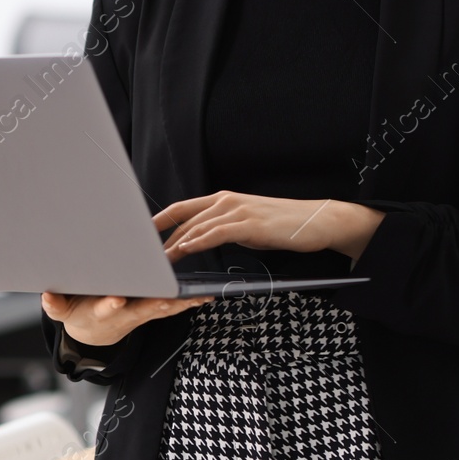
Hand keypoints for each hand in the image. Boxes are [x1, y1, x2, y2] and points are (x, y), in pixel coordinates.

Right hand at [40, 291, 212, 347]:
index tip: (115, 299)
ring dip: (179, 303)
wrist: (94, 332)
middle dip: (154, 302)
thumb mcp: (61, 311)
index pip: (106, 308)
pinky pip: (172, 306)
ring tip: (197, 296)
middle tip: (168, 297)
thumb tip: (46, 295)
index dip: (110, 304)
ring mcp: (141, 313)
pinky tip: (204, 296)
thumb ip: (54, 304)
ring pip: (162, 308)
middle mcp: (125, 314)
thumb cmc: (78, 314)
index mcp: (102, 311)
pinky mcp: (151, 310)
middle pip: (142, 308)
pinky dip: (187, 302)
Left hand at [152, 192, 385, 263]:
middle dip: (161, 237)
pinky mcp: (249, 224)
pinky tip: (185, 251)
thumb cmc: (283, 226)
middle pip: (184, 217)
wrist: (317, 221)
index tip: (141, 233)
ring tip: (157, 259)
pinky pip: (216, 233)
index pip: (183, 208)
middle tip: (143, 253)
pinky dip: (198, 241)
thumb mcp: (248, 225)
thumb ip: (225, 228)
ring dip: (174, 243)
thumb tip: (206, 240)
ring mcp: (237, 210)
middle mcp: (226, 201)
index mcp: (224, 200)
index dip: (159, 219)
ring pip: (196, 225)